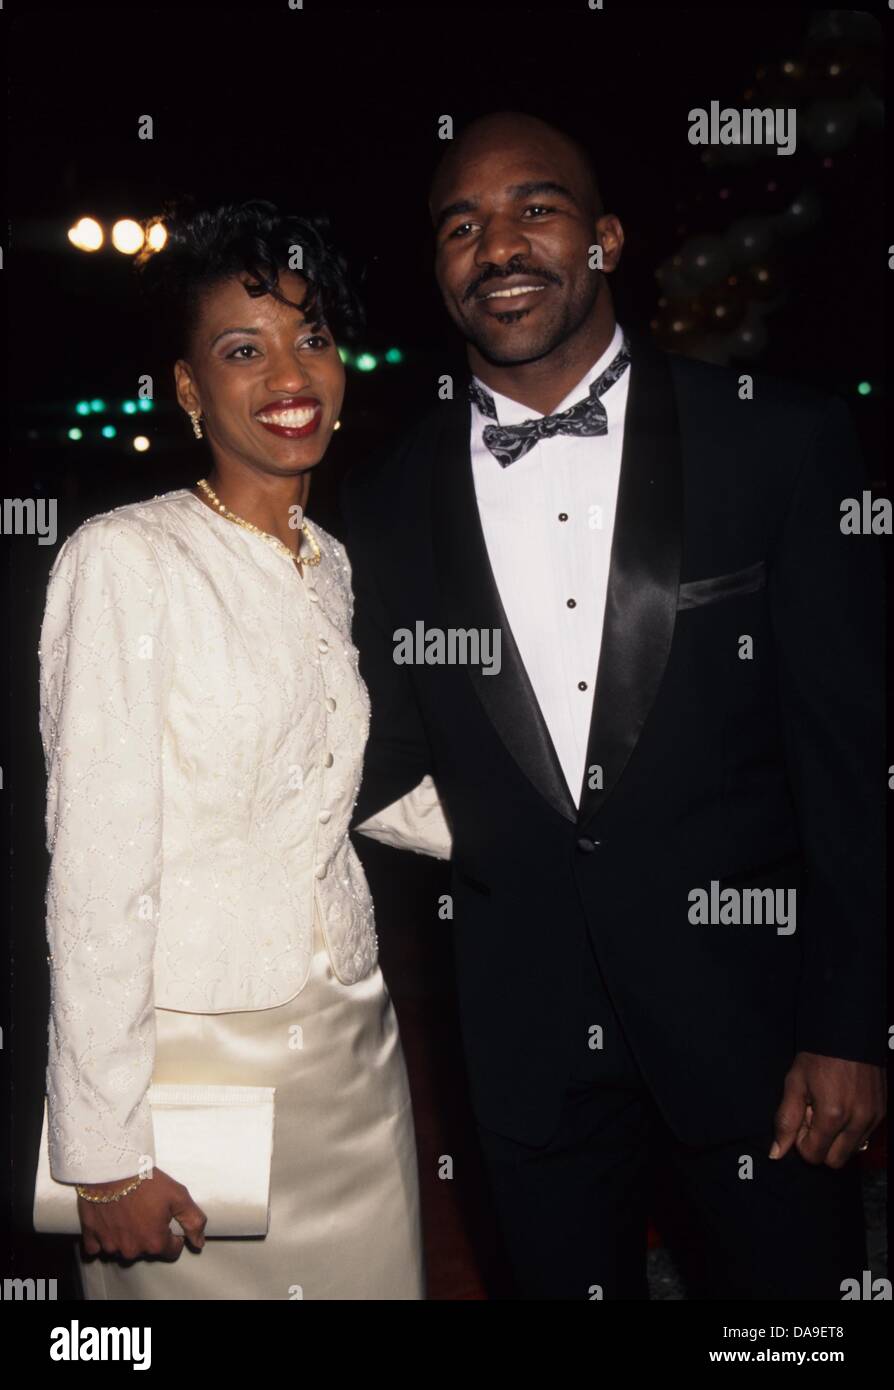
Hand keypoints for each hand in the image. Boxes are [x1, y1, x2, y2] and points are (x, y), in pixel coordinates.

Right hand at [77, 1168, 206, 1260]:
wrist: (112, 1168)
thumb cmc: (146, 1181)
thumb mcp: (179, 1196)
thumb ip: (193, 1221)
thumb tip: (199, 1243)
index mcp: (154, 1242)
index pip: (172, 1251)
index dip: (173, 1236)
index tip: (168, 1220)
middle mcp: (132, 1250)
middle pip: (146, 1250)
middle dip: (149, 1234)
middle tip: (147, 1210)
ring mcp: (110, 1245)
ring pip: (123, 1248)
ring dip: (127, 1236)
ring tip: (128, 1211)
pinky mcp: (91, 1237)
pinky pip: (97, 1247)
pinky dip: (103, 1238)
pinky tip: (108, 1221)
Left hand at [770, 1052, 885, 1167]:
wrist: (847, 1032)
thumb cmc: (817, 1057)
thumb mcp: (794, 1084)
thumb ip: (786, 1121)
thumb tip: (776, 1154)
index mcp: (833, 1115)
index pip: (814, 1156)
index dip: (802, 1142)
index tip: (801, 1119)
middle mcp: (857, 1121)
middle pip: (835, 1161)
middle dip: (821, 1145)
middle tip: (814, 1117)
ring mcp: (873, 1118)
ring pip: (852, 1151)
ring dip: (837, 1139)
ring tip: (828, 1109)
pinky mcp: (882, 1112)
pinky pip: (864, 1137)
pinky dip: (851, 1130)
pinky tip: (842, 1105)